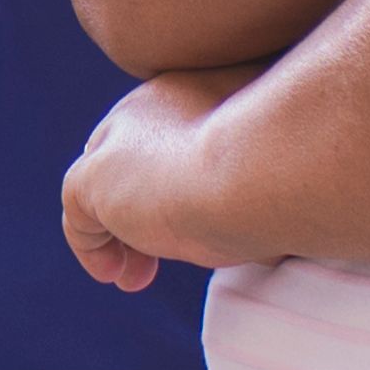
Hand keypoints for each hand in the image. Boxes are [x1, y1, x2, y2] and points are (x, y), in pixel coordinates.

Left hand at [61, 67, 258, 293]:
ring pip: (100, 191)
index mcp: (190, 94)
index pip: (163, 138)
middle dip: (137, 208)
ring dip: (117, 236)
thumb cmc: (290, 164)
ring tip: (135, 275)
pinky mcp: (92, 179)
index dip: (169, 181)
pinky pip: (78, 218)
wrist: (264, 164)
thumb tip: (275, 222)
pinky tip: (115, 274)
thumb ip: (261, 175)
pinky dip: (92, 249)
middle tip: (158, 254)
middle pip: (124, 163)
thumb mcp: (277, 163)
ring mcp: (116, 142)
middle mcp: (148, 108)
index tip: (191, 219)